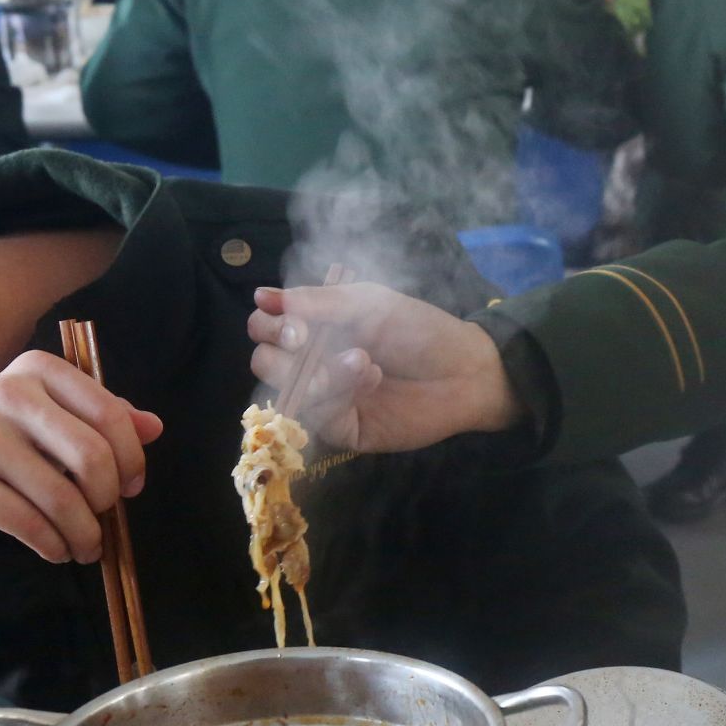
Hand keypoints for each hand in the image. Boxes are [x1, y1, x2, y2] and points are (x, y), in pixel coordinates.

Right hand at [0, 351, 163, 563]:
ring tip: (86, 547)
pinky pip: (28, 522)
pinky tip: (57, 551)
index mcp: (39, 369)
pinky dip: (52, 545)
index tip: (132, 488)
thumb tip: (154, 427)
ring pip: (61, 497)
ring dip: (83, 534)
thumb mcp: (56, 421)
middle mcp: (7, 391)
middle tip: (103, 518)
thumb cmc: (9, 445)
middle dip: (107, 499)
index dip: (132, 458)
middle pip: (91, 455)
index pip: (109, 413)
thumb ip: (104, 419)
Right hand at [248, 283, 520, 452]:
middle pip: (265, 362)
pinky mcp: (344, 428)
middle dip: (282, 352)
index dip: (268, 325)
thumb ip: (317, 301)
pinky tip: (370, 378)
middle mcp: (315, 363)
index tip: (293, 324)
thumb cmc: (419, 330)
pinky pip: (318, 417)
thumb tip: (261, 296)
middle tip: (308, 342)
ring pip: (288, 391)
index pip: (265, 327)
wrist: (465, 370)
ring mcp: (327, 398)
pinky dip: (338, 394)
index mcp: (317, 327)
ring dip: (320, 372)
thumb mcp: (369, 303)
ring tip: (362, 360)